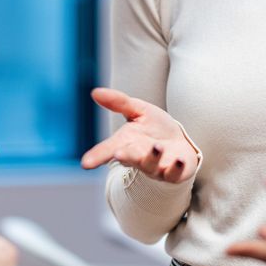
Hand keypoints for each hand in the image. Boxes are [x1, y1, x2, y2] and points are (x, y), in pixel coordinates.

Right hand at [79, 88, 197, 182]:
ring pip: (151, 165)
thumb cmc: (155, 128)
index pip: (108, 149)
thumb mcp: (138, 111)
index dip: (97, 156)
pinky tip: (179, 160)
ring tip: (156, 147)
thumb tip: (95, 92)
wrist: (180, 144)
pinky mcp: (173, 173)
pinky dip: (176, 168)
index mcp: (126, 143)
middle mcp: (138, 157)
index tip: (85, 163)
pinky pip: (174, 173)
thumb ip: (119, 102)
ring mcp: (156, 167)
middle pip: (130, 158)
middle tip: (119, 153)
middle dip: (126, 156)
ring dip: (153, 157)